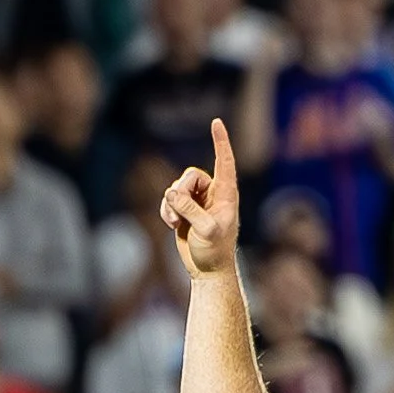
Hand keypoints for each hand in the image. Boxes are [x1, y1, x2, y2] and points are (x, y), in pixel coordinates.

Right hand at [160, 118, 241, 279]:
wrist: (207, 270)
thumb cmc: (215, 252)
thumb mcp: (206, 230)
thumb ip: (190, 209)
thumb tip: (172, 193)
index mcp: (227, 194)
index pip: (224, 162)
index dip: (220, 142)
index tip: (216, 122)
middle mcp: (213, 194)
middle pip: (190, 175)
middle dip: (181, 191)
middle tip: (179, 213)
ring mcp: (197, 201)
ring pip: (177, 186)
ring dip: (172, 204)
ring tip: (175, 223)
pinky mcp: (184, 209)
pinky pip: (169, 198)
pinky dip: (167, 210)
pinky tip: (171, 225)